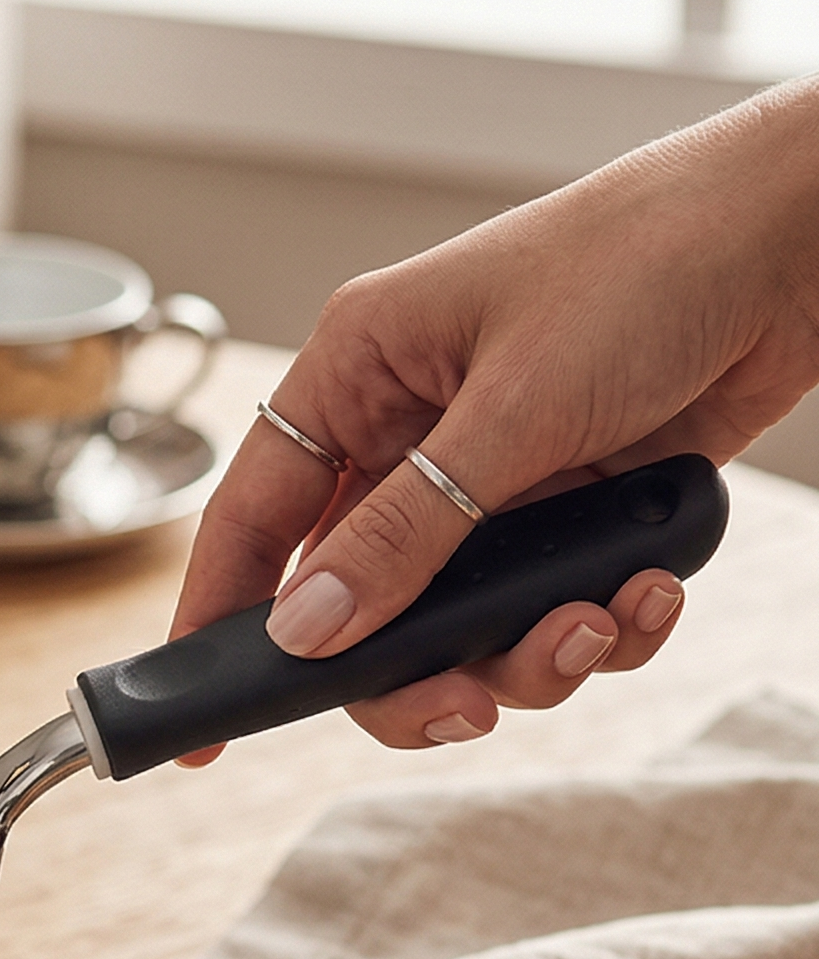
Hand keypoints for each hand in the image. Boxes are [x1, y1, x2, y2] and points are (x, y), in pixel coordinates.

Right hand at [176, 76, 818, 754]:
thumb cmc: (654, 258)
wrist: (808, 234)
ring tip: (598, 623)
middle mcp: (411, 435)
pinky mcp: (572, 513)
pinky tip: (649, 590)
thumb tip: (306, 631)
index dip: (215, 622)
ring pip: (457, 628)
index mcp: (358, 376)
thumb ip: (406, 530)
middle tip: (467, 709)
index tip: (200, 724)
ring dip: (529, 654)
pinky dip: (602, 626)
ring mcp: (492, 483)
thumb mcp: (515, 405)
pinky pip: (551, 614)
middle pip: (356, 607)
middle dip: (414, 671)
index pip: (251, 519)